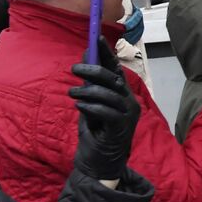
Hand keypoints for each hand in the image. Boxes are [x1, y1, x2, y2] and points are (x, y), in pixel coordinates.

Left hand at [69, 41, 139, 180]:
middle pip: (114, 78)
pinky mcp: (121, 127)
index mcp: (122, 95)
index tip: (96, 38)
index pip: (116, 69)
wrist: (99, 163)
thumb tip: (85, 59)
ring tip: (72, 94)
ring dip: (87, 91)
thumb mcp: (90, 105)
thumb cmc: (95, 134)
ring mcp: (128, 115)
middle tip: (74, 69)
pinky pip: (107, 111)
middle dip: (93, 70)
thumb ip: (90, 85)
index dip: (107, 53)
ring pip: (109, 94)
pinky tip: (80, 108)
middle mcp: (129, 102)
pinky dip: (91, 107)